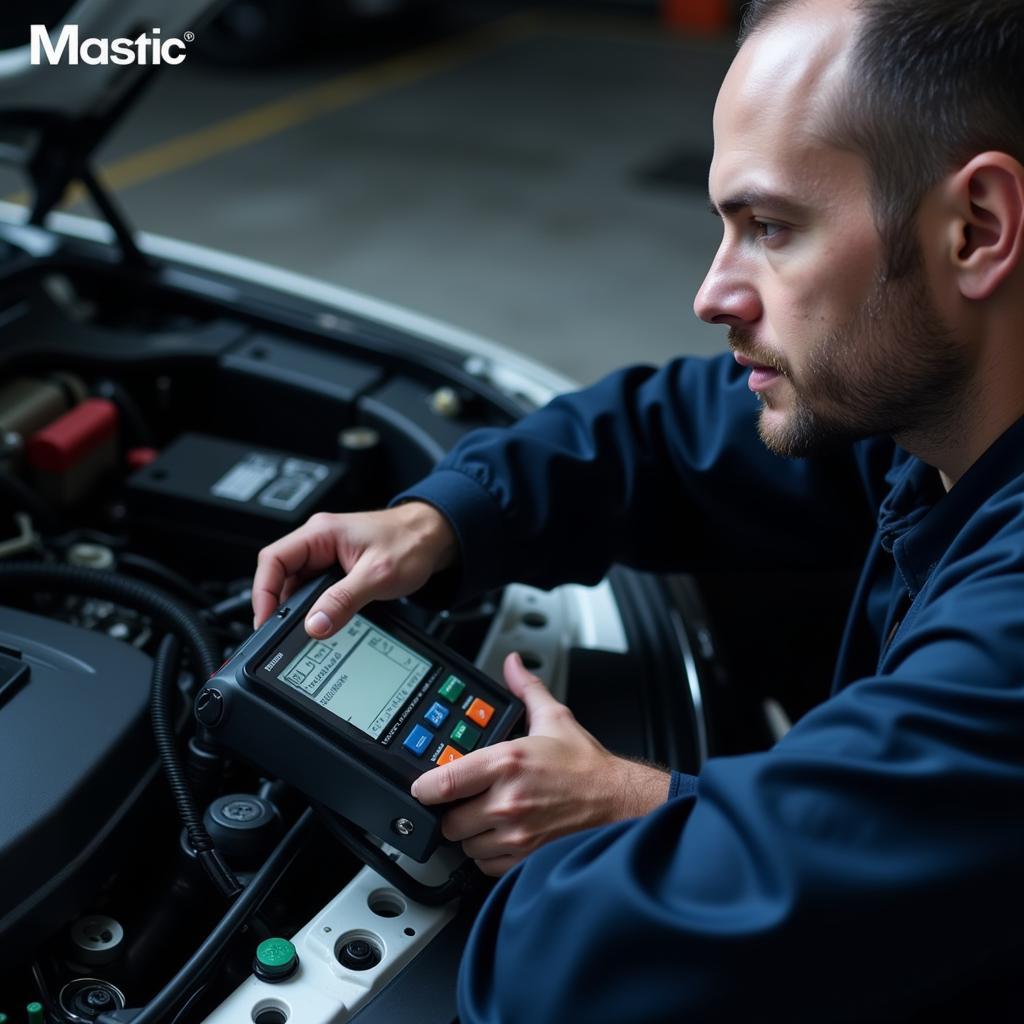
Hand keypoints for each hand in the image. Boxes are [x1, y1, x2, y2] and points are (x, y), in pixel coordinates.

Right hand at [251, 502, 456, 636]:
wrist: (435, 538)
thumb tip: (315, 624)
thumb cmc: (411, 543)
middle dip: (279, 604)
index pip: (273, 560)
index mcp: (321, 532)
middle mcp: (319, 540)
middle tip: (281, 633)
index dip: (263, 591)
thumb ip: (343, 601)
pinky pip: (315, 589)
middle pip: (281, 574)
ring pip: (298, 584)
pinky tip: (320, 621)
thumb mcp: (376, 576)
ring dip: (298, 607)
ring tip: (303, 629)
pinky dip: (314, 607)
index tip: (265, 619)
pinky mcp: (338, 568)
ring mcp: (327, 554)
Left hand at [411, 652, 669, 875]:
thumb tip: (514, 666)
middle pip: (449, 820)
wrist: (619, 801)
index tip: (422, 786)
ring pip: (465, 845)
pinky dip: (489, 854)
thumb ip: (527, 690)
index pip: (445, 781)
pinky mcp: (525, 858)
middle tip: (467, 800)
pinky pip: (486, 865)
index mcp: (507, 762)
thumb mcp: (555, 718)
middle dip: (454, 811)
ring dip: (471, 834)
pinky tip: (503, 834)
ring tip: (489, 816)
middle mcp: (507, 801)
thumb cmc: (587, 767)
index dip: (424, 787)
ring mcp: (516, 833)